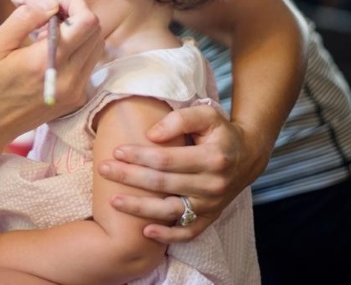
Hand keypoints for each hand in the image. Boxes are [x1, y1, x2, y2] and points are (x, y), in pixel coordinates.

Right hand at [0, 0, 101, 146]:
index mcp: (46, 61)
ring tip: (50, 34)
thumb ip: (24, 19)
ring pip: (96, 48)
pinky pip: (88, 65)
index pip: (86, 22)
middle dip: (78, 15)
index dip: (74, 3)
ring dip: (80, 32)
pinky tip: (52, 52)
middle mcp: (67, 78)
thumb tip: (52, 5)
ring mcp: (74, 92)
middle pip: (96, 33)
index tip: (54, 2)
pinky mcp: (74, 100)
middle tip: (51, 15)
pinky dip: (78, 50)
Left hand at [97, 104, 265, 242]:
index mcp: (212, 157)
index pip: (167, 159)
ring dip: (140, 208)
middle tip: (103, 169)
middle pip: (163, 184)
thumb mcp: (207, 115)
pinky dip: (167, 235)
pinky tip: (145, 231)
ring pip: (170, 210)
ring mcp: (211, 205)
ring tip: (113, 201)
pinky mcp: (210, 218)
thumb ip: (180, 119)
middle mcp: (213, 184)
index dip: (140, 156)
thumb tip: (151, 134)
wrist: (247, 156)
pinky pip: (188, 233)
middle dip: (130, 176)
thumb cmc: (220, 133)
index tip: (117, 151)